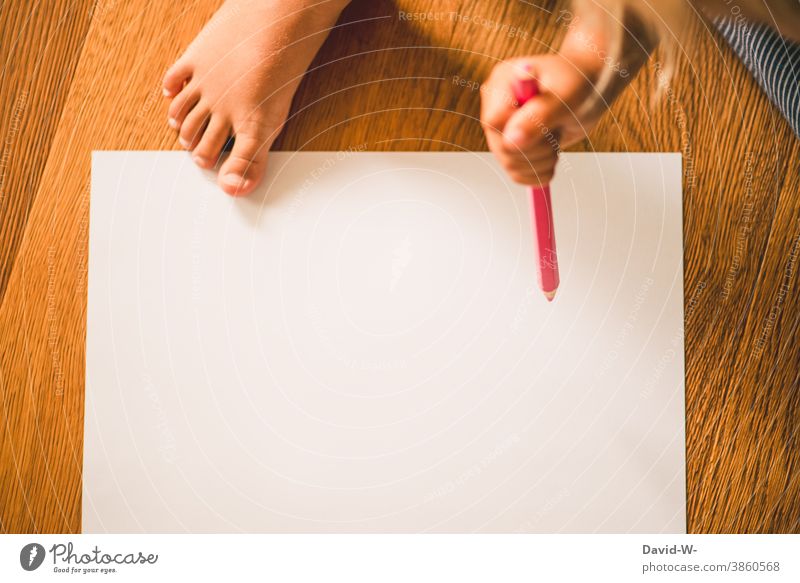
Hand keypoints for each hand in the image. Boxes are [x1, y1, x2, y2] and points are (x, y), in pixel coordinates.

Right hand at [480, 54, 605, 185]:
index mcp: (502, 82)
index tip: (545, 127)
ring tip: (556, 136)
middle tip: (557, 129)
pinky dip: (540, 171)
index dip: (519, 132)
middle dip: (538, 147)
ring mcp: (502, 129)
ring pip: (510, 163)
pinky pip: (517, 174)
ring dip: (542, 159)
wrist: (590, 89)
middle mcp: (496, 106)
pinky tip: (552, 153)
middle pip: (502, 147)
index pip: (494, 121)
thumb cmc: (579, 82)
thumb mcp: (566, 95)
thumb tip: (512, 141)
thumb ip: (538, 117)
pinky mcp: (512, 147)